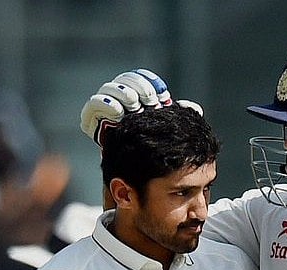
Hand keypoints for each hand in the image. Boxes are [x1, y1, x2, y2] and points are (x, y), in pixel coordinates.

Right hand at [80, 69, 201, 146]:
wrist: (136, 173)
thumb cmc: (156, 151)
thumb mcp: (170, 133)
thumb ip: (181, 119)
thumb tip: (194, 108)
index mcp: (138, 100)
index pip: (140, 79)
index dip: (148, 81)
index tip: (160, 94)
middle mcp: (120, 102)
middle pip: (125, 81)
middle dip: (138, 87)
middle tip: (150, 100)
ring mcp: (105, 110)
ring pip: (109, 89)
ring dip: (122, 93)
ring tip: (133, 104)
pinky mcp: (92, 121)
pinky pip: (93, 105)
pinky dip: (103, 104)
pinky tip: (117, 111)